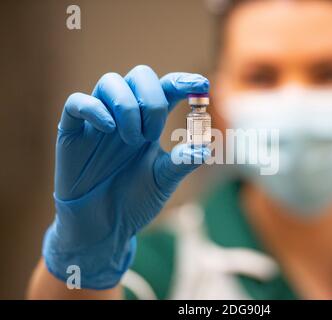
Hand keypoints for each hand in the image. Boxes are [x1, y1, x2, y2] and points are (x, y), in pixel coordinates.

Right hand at [43, 65, 209, 288]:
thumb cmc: (134, 201)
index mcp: (150, 123)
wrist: (103, 228)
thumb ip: (182, 162)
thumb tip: (207, 146)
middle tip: (153, 133)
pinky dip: (94, 108)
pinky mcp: (72, 132)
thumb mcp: (163, 181)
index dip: (183, 81)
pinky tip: (109, 128)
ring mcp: (98, 122)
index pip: (166, 89)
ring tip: (133, 139)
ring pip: (109, 82)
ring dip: (127, 105)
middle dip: (152, 98)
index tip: (201, 84)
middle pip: (139, 76)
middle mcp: (126, 116)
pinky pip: (77, 103)